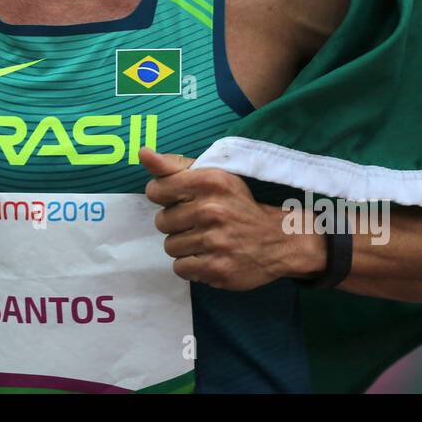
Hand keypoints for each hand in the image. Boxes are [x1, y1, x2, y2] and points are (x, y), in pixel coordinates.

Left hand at [140, 147, 323, 289]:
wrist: (278, 239)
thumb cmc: (238, 205)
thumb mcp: (213, 176)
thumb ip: (174, 166)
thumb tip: (143, 153)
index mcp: (209, 182)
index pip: (157, 190)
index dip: (163, 197)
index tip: (179, 200)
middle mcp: (211, 210)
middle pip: (162, 222)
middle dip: (176, 224)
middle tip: (198, 223)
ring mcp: (214, 242)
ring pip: (170, 246)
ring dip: (184, 245)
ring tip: (205, 241)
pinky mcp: (216, 269)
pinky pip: (180, 268)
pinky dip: (191, 265)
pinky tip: (208, 256)